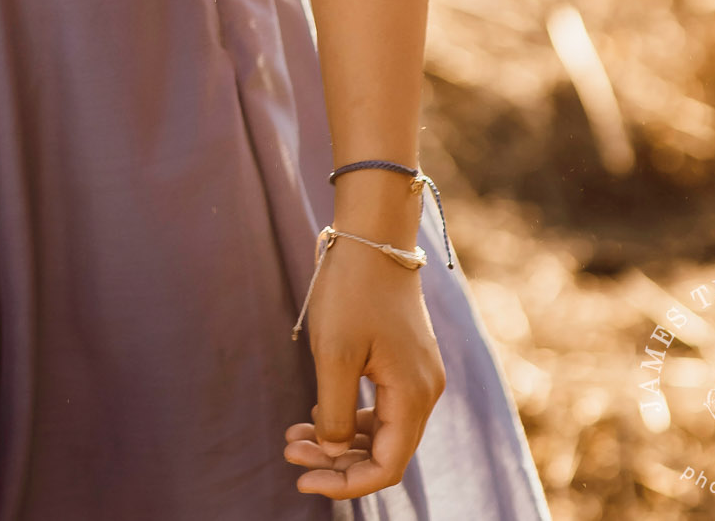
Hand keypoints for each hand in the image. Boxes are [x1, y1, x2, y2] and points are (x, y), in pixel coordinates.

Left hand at [284, 239, 443, 500]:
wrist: (372, 232)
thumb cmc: (352, 289)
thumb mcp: (334, 354)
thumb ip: (336, 413)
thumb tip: (336, 450)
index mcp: (413, 395)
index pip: (386, 467)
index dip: (346, 482)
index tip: (302, 478)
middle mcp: (424, 391)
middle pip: (384, 452)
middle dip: (336, 461)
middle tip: (289, 451)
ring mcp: (417, 374)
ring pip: (381, 430)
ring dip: (340, 440)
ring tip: (294, 437)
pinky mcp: (405, 359)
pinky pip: (381, 405)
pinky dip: (351, 416)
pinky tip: (316, 412)